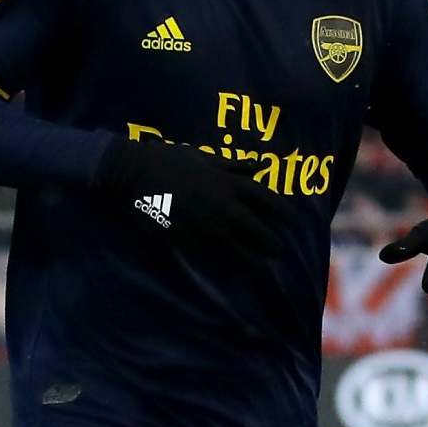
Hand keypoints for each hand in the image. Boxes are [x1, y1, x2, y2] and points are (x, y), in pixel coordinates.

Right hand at [100, 138, 282, 260]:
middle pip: (260, 230)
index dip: (284, 214)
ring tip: (261, 264)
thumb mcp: (206, 157)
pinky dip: (227, 263)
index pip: (270, 201)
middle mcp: (225, 205)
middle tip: (278, 250)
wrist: (136, 172)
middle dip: (272, 242)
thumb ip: (234, 165)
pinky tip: (233, 269)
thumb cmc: (171, 159)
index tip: (292, 221)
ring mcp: (208, 224)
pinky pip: (214, 256)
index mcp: (231, 183)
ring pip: (241, 248)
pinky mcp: (189, 238)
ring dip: (254, 257)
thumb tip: (259, 165)